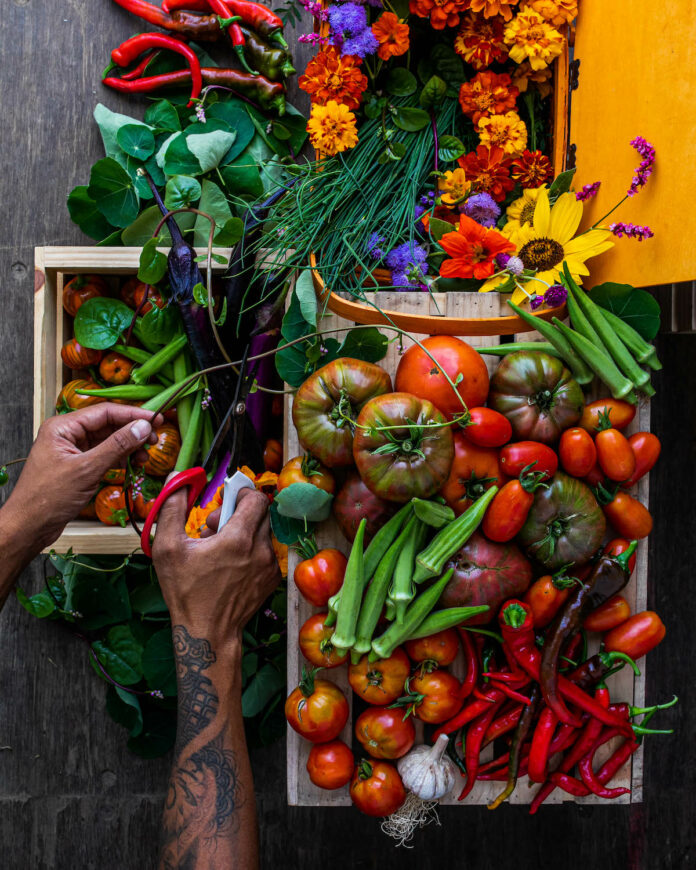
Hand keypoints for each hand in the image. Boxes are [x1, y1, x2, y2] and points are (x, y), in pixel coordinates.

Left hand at [1, 404, 162, 549]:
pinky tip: (133, 464)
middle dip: (133, 432)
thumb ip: (117, 446)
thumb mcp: (87, 469)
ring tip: (145, 457)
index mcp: (63, 427)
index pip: (105, 412)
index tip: (157, 419)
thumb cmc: (49, 497)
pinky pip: (104, 455)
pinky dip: (120, 459)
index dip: (133, 414)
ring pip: (109, 441)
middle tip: (155, 440)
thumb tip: (143, 427)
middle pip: (108, 425)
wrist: (29, 526)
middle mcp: (68, 434)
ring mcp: (73, 450)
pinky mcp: (78, 466)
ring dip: (129, 447)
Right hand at [152, 486, 279, 654]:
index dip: (240, 494)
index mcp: (238, 539)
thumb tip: (177, 480)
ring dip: (243, 533)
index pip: (255, 498)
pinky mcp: (273, 578)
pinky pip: (266, 552)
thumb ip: (172, 508)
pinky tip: (230, 566)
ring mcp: (270, 566)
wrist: (208, 633)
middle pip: (261, 513)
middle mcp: (260, 550)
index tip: (224, 503)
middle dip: (238, 513)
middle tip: (214, 529)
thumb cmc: (186, 592)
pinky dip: (250, 551)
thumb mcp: (168, 548)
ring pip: (262, 532)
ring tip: (220, 551)